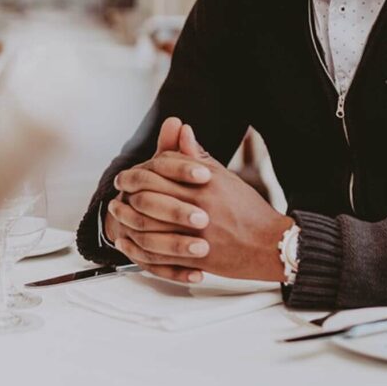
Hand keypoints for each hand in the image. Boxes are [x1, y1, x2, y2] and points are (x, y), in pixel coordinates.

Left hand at [111, 122, 291, 282]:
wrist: (271, 244)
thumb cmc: (248, 209)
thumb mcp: (224, 176)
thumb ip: (197, 156)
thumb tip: (181, 129)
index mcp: (205, 183)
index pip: (163, 168)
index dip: (141, 169)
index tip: (127, 173)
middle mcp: (199, 205)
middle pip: (150, 194)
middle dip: (128, 192)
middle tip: (116, 191)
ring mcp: (197, 232)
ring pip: (150, 225)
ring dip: (128, 219)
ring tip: (116, 214)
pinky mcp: (196, 257)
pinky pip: (159, 254)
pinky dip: (139, 248)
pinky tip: (128, 243)